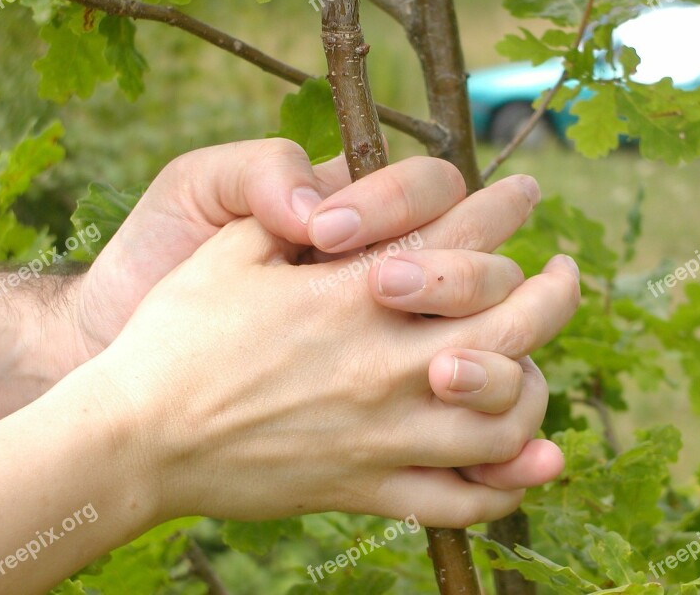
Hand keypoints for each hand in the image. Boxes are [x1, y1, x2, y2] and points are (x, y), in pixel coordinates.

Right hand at [90, 195, 579, 527]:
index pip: (467, 239)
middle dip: (556, 292)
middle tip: (562, 273)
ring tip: (539, 364)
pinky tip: (526, 465)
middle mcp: (386, 364)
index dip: (507, 209)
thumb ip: (299, 219)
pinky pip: (462, 502)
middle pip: (516, 326)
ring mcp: (384, 436)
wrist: (137, 437)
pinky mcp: (368, 490)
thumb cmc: (178, 336)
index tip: (524, 198)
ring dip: (539, 386)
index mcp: (356, 295)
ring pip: (507, 418)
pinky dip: (507, 488)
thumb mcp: (232, 251)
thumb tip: (342, 197)